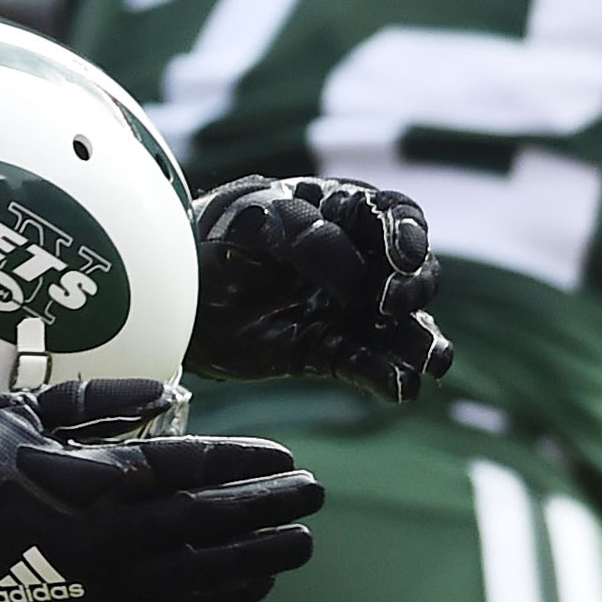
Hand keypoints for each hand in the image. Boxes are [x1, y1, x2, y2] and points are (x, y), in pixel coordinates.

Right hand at [0, 380, 323, 601]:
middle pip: (213, 519)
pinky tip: (256, 583)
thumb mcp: (24, 414)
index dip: (245, 462)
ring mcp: (111, 581)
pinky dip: (225, 597)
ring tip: (303, 540)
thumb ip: (99, 402)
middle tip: (314, 492)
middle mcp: (113, 535)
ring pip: (207, 570)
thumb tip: (169, 394)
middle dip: (269, 506)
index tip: (284, 455)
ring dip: (262, 555)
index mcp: (93, 481)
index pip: (191, 467)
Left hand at [188, 175, 452, 401]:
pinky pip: (367, 365)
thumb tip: (356, 277)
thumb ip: (304, 239)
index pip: (392, 215)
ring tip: (429, 361)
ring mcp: (346, 309)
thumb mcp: (249, 225)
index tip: (401, 257)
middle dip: (414, 287)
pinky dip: (386, 377)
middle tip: (388, 303)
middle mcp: (354, 262)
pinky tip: (399, 388)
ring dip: (420, 342)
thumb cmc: (209, 242)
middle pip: (412, 272)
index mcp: (339, 214)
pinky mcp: (328, 351)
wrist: (172, 296)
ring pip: (402, 325)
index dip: (407, 234)